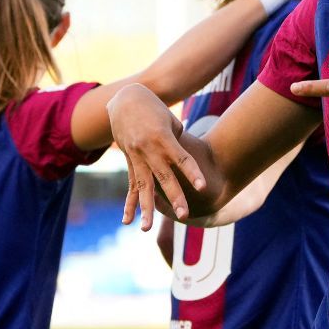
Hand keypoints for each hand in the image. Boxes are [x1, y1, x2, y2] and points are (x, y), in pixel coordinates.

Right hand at [107, 84, 205, 230]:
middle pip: (164, 177)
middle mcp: (149, 150)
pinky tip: (127, 221)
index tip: (203, 187)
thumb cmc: (154, 107)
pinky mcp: (129, 161)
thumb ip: (178, 144)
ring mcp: (137, 157)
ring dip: (146, 209)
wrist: (125, 99)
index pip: (181, 158)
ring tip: (146, 229)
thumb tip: (181, 163)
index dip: (192, 172)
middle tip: (184, 215)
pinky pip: (131, 186)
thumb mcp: (171, 121)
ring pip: (144, 187)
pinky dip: (130, 203)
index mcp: (163, 137)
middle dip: (174, 197)